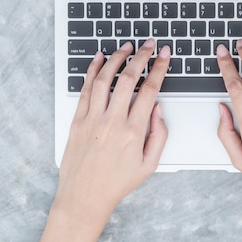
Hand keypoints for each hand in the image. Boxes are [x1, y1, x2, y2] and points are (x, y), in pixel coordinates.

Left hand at [41, 39, 170, 241]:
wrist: (84, 197)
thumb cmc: (117, 183)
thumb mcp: (150, 164)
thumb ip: (159, 134)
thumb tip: (158, 108)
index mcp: (133, 131)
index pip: (150, 89)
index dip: (159, 67)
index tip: (164, 55)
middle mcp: (112, 121)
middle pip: (128, 78)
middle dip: (141, 56)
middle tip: (148, 44)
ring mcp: (92, 119)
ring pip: (104, 78)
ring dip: (116, 58)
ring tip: (126, 46)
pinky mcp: (77, 120)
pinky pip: (85, 89)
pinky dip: (92, 70)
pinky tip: (99, 59)